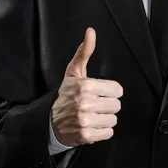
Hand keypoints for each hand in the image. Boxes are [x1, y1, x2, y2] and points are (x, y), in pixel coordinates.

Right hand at [51, 27, 122, 146]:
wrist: (50, 121)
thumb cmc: (66, 95)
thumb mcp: (74, 72)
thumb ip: (85, 52)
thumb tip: (91, 31)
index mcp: (86, 85)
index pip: (118, 90)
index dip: (110, 92)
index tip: (99, 93)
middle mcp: (85, 103)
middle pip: (116, 105)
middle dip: (107, 106)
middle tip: (94, 105)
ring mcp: (85, 120)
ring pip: (113, 120)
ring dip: (104, 119)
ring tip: (92, 116)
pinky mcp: (86, 135)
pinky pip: (108, 133)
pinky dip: (101, 131)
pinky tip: (91, 126)